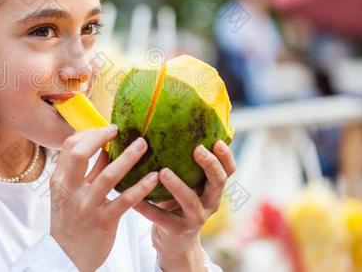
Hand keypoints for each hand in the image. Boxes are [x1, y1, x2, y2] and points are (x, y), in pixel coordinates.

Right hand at [49, 124, 158, 271]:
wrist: (67, 258)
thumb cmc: (71, 222)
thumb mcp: (70, 194)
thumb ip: (87, 172)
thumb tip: (105, 148)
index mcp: (60, 181)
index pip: (69, 146)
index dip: (89, 134)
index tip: (107, 129)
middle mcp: (70, 191)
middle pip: (80, 154)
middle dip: (101, 137)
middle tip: (120, 130)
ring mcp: (87, 207)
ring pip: (108, 176)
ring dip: (128, 157)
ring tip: (143, 145)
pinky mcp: (104, 222)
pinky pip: (125, 201)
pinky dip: (141, 187)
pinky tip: (154, 177)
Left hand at [133, 140, 235, 269]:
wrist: (174, 240)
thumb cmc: (178, 201)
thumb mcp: (188, 182)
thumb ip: (185, 162)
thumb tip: (169, 122)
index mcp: (213, 187)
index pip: (228, 170)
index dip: (226, 156)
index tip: (217, 141)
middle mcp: (210, 201)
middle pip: (218, 182)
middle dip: (210, 165)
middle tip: (198, 150)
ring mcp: (195, 217)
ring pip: (191, 201)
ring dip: (178, 186)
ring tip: (163, 172)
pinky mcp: (177, 230)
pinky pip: (161, 218)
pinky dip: (147, 207)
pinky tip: (134, 198)